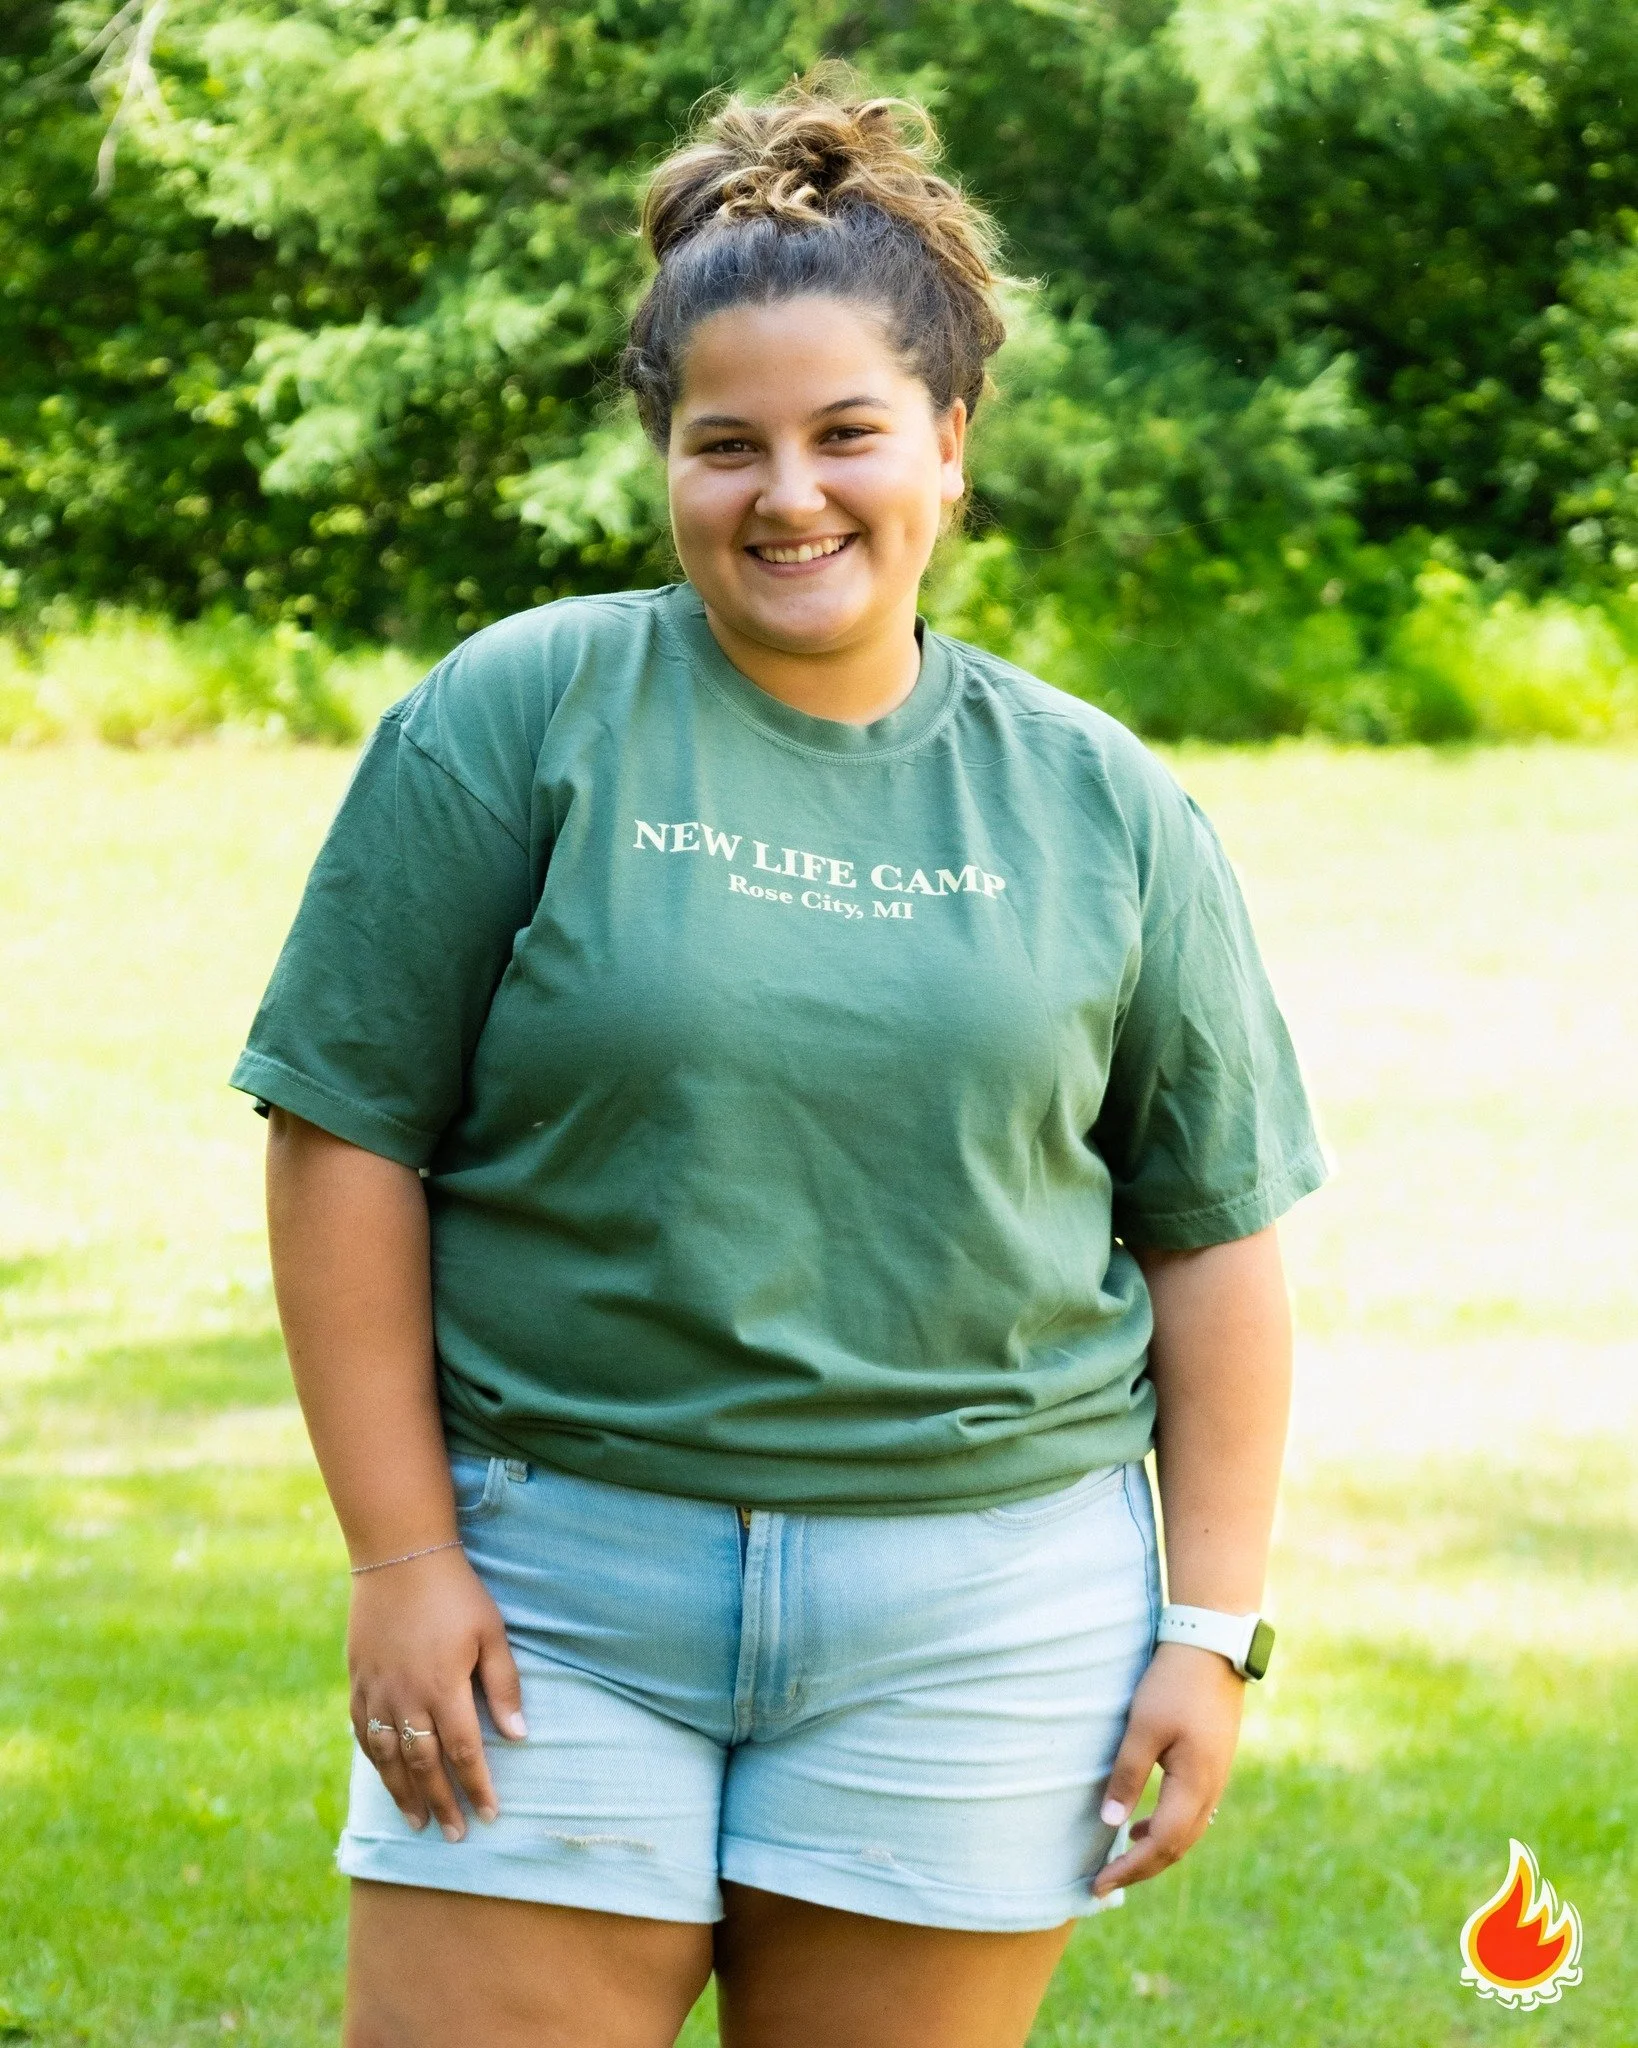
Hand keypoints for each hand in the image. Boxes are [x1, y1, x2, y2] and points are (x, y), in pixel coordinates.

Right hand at [347, 1546, 527, 1841]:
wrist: (399, 1556)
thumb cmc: (455, 1592)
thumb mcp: (491, 1632)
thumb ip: (503, 1686)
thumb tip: (519, 1736)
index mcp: (443, 1688)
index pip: (464, 1753)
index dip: (477, 1787)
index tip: (490, 1816)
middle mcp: (405, 1698)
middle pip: (424, 1766)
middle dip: (441, 1803)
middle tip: (453, 1836)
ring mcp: (376, 1691)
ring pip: (388, 1758)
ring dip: (403, 1793)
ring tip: (418, 1822)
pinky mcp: (358, 1680)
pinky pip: (362, 1733)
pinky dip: (375, 1760)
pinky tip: (384, 1776)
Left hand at [1092, 1641, 1245, 1896]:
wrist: (1212, 1648)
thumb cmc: (1173, 1684)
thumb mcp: (1143, 1727)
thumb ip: (1127, 1775)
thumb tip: (1111, 1824)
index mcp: (1195, 1785)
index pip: (1161, 1844)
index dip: (1130, 1868)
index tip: (1099, 1884)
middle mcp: (1211, 1790)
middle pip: (1177, 1847)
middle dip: (1141, 1868)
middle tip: (1105, 1881)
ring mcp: (1216, 1778)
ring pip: (1187, 1833)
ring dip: (1155, 1851)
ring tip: (1121, 1858)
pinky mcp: (1213, 1765)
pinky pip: (1191, 1814)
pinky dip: (1167, 1829)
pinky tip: (1144, 1822)